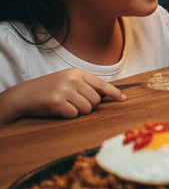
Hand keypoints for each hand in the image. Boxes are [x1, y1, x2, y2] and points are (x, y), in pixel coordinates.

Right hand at [0, 69, 125, 124]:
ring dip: (78, 112)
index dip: (113, 92)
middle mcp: (73, 79)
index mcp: (77, 73)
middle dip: (89, 106)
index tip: (123, 99)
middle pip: (95, 100)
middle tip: (75, 104)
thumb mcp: (67, 80)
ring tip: (66, 106)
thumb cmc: (48, 89)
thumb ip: (84, 85)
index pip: (101, 84)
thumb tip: (105, 95)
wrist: (24, 95)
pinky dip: (68, 115)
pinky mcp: (56, 102)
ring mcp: (65, 90)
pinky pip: (73, 114)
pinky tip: (58, 110)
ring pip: (86, 109)